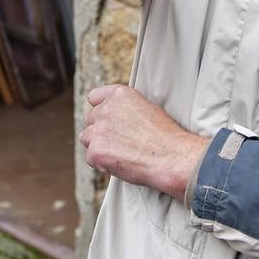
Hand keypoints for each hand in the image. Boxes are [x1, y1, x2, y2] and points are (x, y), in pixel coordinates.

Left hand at [79, 84, 209, 201]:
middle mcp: (106, 108)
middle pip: (90, 120)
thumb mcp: (147, 108)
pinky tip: (120, 164)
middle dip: (101, 131)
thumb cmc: (166, 137)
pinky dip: (102, 163)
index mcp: (119, 95)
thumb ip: (126, 109)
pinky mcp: (96, 150)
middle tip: (120, 143)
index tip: (105, 120)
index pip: (94, 97)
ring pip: (87, 138)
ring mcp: (99, 129)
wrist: (172, 157)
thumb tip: (117, 118)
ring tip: (120, 154)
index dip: (100, 109)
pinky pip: (91, 157)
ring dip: (98, 146)